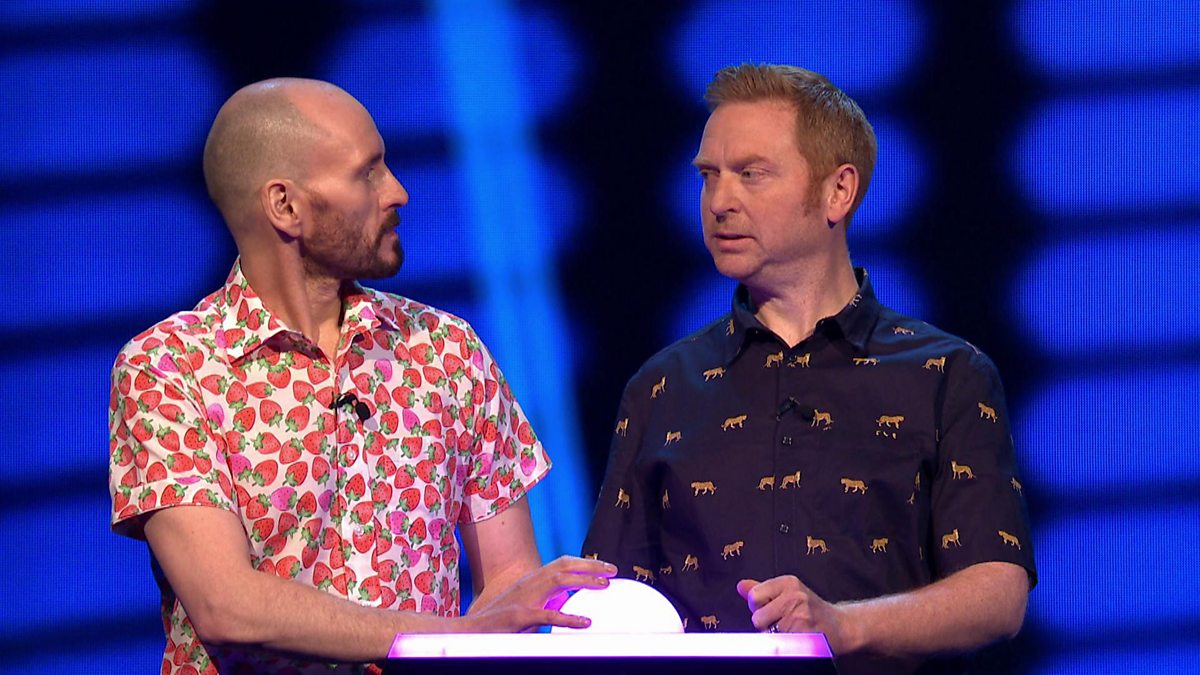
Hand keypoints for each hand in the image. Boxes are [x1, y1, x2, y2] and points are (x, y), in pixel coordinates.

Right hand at [465, 556, 616, 632]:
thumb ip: (545, 602)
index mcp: (531, 580)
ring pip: (559, 581)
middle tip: (613, 571)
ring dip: (584, 581)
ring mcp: (524, 597)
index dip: (584, 562)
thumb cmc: (499, 621)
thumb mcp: (525, 606)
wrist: (471, 630)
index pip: (561, 563)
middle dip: (590, 566)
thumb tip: (568, 604)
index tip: (604, 567)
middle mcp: (529, 583)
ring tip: (604, 586)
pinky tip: (585, 622)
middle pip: (563, 566)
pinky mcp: (520, 615)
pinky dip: (568, 618)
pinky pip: (548, 615)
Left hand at [737, 576, 855, 652]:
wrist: (839, 626)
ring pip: (767, 633)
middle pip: (757, 617)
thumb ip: (762, 589)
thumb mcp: (788, 592)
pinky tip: (795, 638)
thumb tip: (740, 586)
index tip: (771, 608)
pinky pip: (778, 644)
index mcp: (788, 582)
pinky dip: (783, 644)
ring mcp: (800, 616)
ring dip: (775, 635)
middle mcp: (795, 596)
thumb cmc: (810, 609)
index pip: (754, 597)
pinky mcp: (804, 635)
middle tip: (783, 620)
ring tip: (790, 629)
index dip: (758, 607)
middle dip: (766, 623)